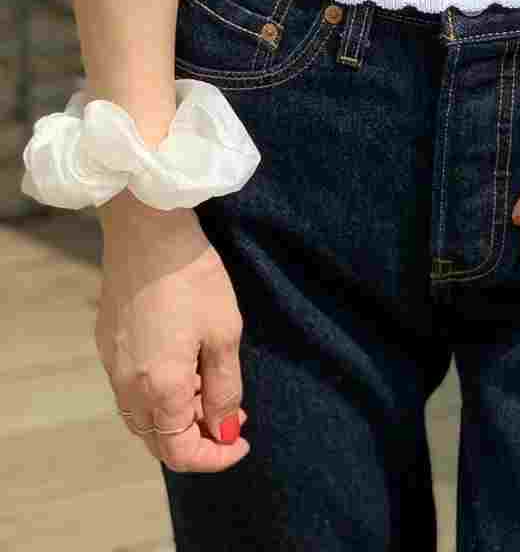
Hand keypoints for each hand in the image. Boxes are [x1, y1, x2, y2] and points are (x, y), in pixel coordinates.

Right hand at [96, 200, 250, 471]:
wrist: (147, 231)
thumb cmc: (193, 278)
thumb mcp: (224, 332)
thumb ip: (224, 389)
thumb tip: (226, 430)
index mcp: (159, 390)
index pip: (181, 452)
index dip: (215, 456)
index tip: (243, 441)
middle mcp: (128, 387)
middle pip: (158, 441)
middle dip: (197, 439)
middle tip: (232, 414)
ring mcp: (112, 366)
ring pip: (142, 418)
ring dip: (176, 418)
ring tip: (209, 387)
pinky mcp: (107, 345)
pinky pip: (130, 391)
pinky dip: (158, 396)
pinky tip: (183, 366)